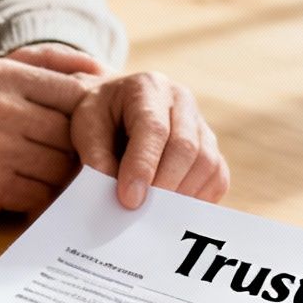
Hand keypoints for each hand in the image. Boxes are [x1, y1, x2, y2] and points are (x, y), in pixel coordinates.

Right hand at [0, 57, 86, 218]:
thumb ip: (44, 64)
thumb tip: (100, 69)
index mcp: (2, 74)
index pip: (74, 93)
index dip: (88, 118)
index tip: (87, 132)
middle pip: (72, 134)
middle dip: (76, 153)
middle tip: (73, 163)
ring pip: (59, 167)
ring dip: (57, 179)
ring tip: (43, 178)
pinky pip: (37, 194)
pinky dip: (36, 199)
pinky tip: (21, 194)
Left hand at [6, 47, 229, 209]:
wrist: (117, 108)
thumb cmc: (100, 118)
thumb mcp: (85, 127)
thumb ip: (96, 157)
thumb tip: (120, 196)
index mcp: (147, 88)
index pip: (153, 128)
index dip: (142, 166)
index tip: (128, 199)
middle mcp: (182, 101)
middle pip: (186, 147)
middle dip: (164, 185)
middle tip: (141, 214)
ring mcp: (201, 124)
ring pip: (207, 163)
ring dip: (181, 195)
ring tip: (153, 214)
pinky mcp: (212, 148)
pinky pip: (217, 177)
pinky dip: (198, 199)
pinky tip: (173, 210)